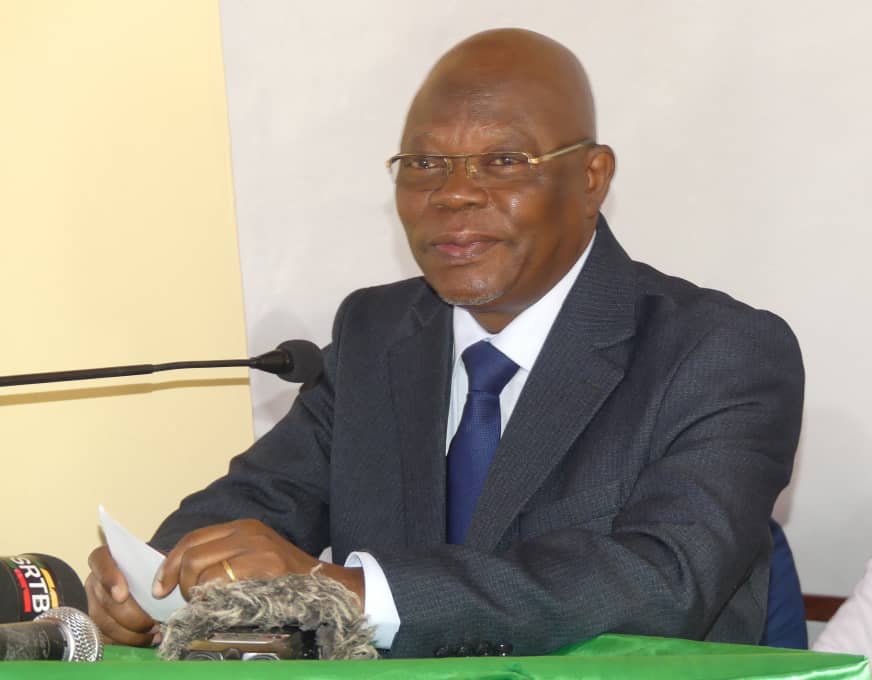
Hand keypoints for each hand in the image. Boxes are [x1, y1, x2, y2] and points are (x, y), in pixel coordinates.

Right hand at [85, 545, 158, 645]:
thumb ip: (159, 567)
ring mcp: (91, 602)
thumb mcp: (156, 560)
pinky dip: (125, 642)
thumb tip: (163, 586)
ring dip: (130, 633)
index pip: (101, 562)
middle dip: (130, 617)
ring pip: (104, 622)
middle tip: (152, 624)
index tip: (122, 595)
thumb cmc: (151, 567)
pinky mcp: (94, 621)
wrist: (147, 577)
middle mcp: (95, 579)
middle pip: (105, 601)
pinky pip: (104, 636)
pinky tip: (144, 640)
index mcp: (106, 557)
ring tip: (153, 635)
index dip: (110, 579)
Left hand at [151, 519, 363, 608]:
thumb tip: (181, 573)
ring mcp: (256, 547)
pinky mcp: (264, 566)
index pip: (192, 539)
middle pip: (191, 554)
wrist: (325, 586)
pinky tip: (219, 606)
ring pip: (200, 569)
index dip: (170, 564)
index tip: (161, 586)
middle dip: (180, 583)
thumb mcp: (254, 555)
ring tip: (206, 605)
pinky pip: (219, 582)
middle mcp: (247, 531)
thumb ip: (223, 556)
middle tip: (188, 601)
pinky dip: (210, 598)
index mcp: (243, 527)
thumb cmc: (286, 578)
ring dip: (194, 593)